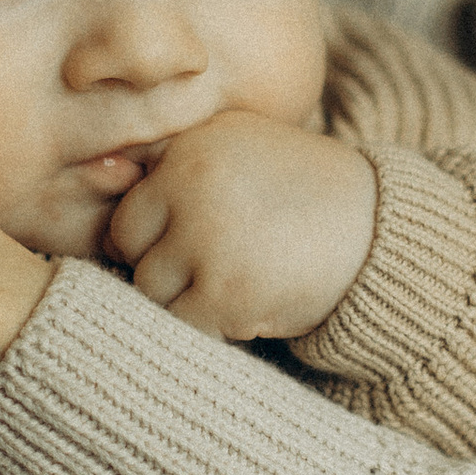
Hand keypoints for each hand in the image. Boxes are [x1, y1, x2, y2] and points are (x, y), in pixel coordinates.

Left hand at [107, 112, 378, 341]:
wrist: (381, 232)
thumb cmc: (305, 194)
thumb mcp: (240, 150)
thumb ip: (175, 163)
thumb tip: (94, 176)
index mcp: (191, 149)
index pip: (128, 213)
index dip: (154, 240)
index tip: (192, 248)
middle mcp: (191, 186)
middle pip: (130, 252)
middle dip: (164, 269)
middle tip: (215, 270)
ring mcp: (207, 239)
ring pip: (150, 292)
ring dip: (185, 301)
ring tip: (234, 285)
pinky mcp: (226, 291)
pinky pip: (184, 324)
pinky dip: (212, 326)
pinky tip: (250, 305)